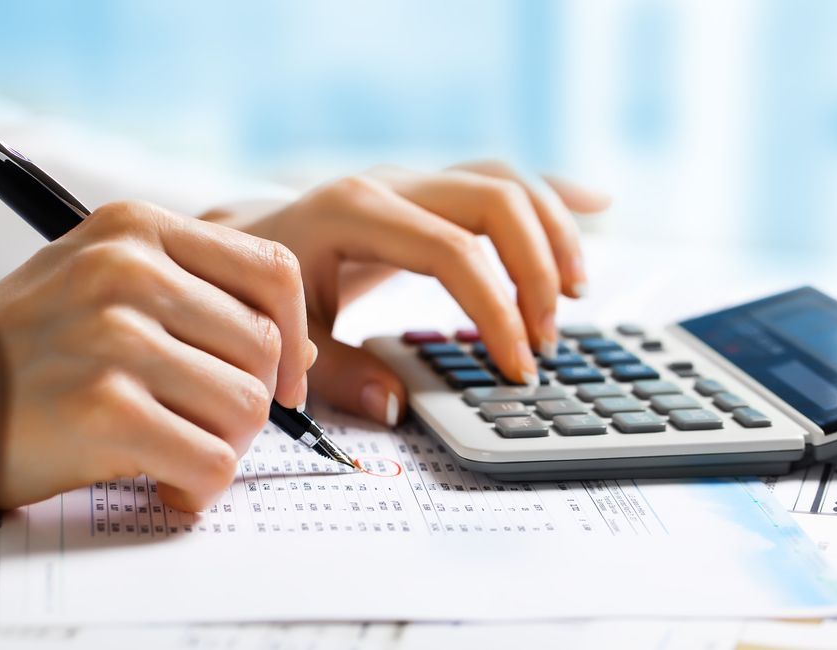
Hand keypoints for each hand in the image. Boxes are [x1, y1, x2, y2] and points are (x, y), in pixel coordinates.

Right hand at [0, 201, 315, 512]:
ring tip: (180, 448)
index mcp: (138, 230)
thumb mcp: (115, 286)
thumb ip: (206, 299)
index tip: (281, 376)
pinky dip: (200, 485)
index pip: (272, 267)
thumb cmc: (43, 343)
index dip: (296, 331)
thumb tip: (304, 351)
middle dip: (254, 400)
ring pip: (247, 407)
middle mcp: (128, 272)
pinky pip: (212, 461)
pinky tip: (167, 481)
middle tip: (210, 422)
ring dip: (225, 444)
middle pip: (265, 345)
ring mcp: (115, 338)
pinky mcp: (104, 410)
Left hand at [203, 160, 609, 425]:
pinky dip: (549, 194)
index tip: (517, 368)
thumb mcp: (285, 337)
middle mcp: (389, 184)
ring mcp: (411, 182)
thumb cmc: (261, 292)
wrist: (240, 243)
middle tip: (548, 339)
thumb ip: (335, 373)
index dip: (495, 310)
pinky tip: (597, 203)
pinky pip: (497, 181)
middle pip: (494, 199)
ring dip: (554, 232)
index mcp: (352, 213)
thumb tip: (396, 407)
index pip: (451, 251)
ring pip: (504, 182)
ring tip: (576, 294)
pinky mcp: (427, 193)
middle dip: (536, 269)